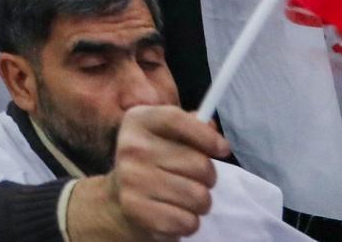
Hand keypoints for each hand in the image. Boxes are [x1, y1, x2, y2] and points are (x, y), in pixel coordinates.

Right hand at [66, 105, 227, 240]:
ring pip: (199, 197)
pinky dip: (188, 222)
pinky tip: (174, 213)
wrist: (119, 197)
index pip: (175, 119)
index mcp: (138, 121)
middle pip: (200, 165)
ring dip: (200, 203)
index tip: (222, 149)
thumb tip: (212, 126)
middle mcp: (131, 147)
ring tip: (183, 198)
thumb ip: (191, 127)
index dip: (206, 136)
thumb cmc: (153, 162)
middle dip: (207, 178)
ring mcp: (131, 178)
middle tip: (193, 179)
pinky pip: (188, 221)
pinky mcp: (136, 210)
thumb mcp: (166, 136)